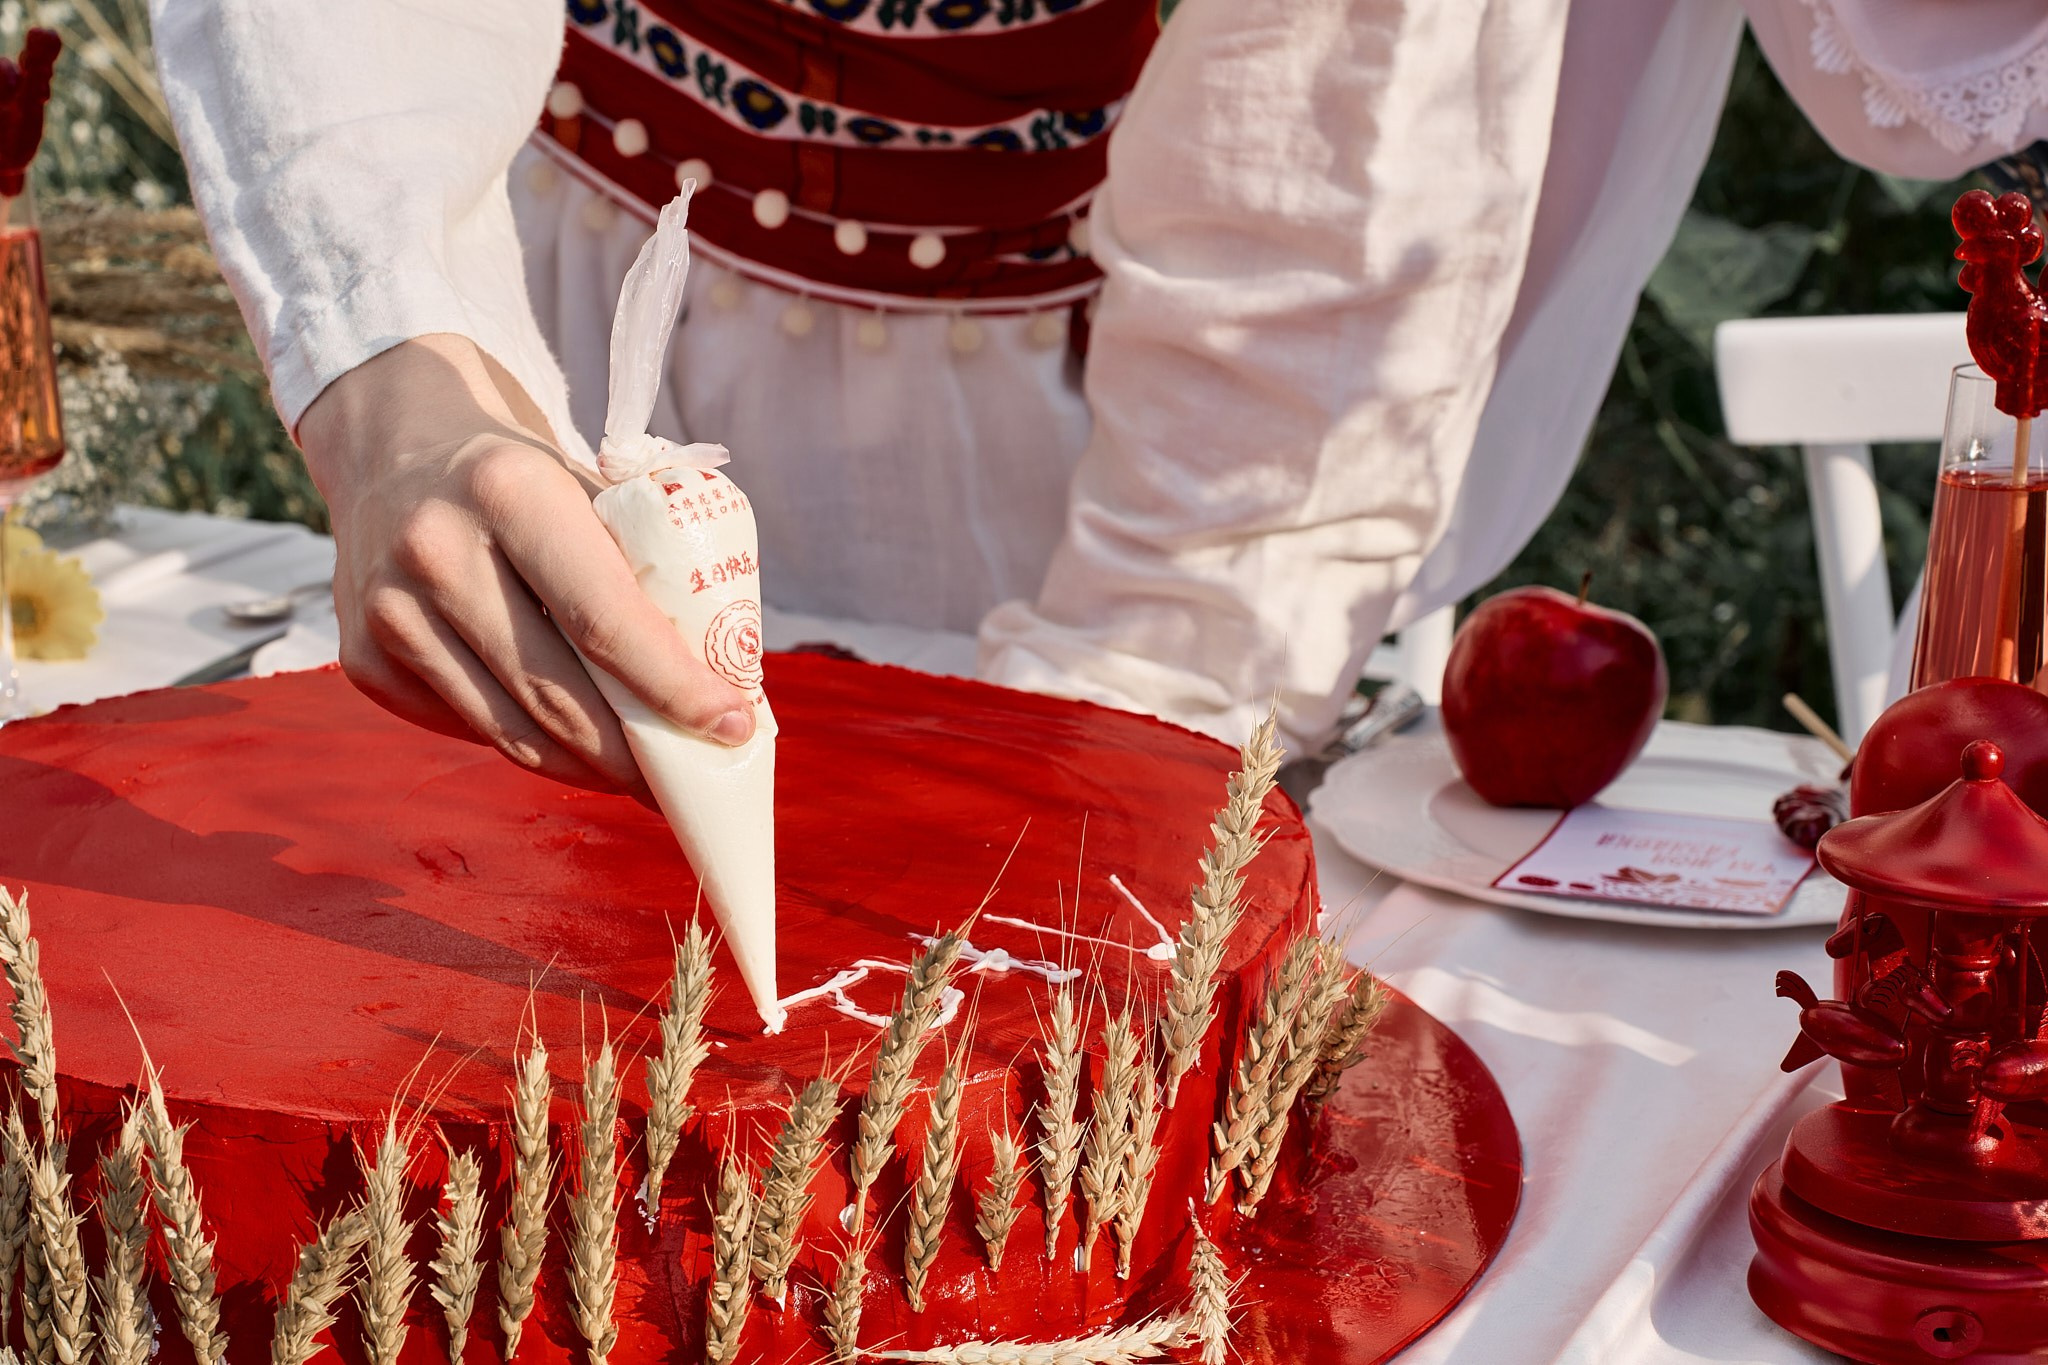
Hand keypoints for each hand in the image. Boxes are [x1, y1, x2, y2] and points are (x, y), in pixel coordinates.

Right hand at [298, 334, 755, 795]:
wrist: (392, 445)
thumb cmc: (519, 477)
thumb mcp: (584, 486)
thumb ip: (643, 567)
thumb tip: (722, 678)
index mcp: (511, 491)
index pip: (605, 621)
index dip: (674, 689)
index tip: (731, 726)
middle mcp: (437, 551)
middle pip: (557, 694)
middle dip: (636, 754)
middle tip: (688, 777)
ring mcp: (388, 613)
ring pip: (511, 731)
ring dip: (587, 767)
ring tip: (639, 776)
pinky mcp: (364, 660)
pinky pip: (468, 728)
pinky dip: (527, 743)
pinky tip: (566, 741)